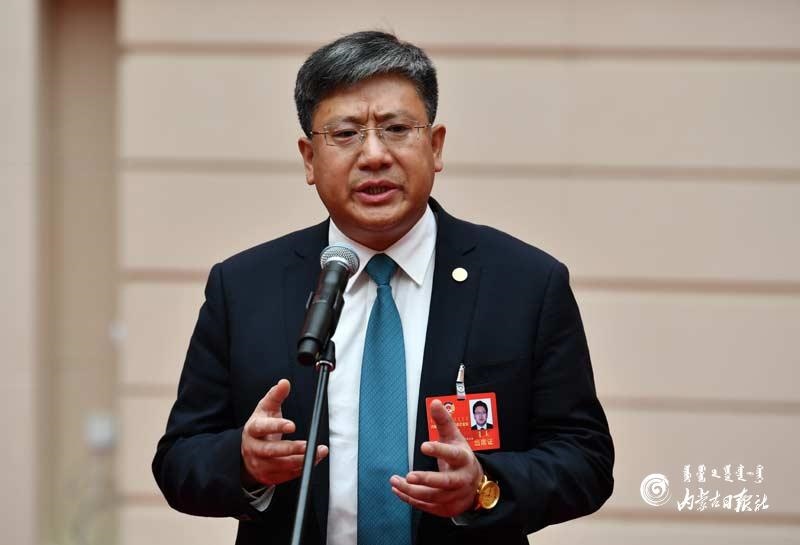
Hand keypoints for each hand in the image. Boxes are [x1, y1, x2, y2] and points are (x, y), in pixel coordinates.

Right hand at [241, 379, 327, 486]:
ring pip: (281, 465)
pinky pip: (286, 475)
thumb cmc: (261, 426)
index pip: (262, 428)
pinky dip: (301, 468)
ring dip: (301, 460)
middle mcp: (253, 448)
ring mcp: (259, 464)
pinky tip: (313, 460)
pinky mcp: (267, 476)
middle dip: (292, 449)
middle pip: (271, 451)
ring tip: (319, 452)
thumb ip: (276, 395)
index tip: (293, 425)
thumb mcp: (265, 409)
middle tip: (309, 445)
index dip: (276, 427)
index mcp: (253, 429)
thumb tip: (285, 382)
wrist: (247, 451)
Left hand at [390, 399, 482, 516]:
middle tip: (409, 476)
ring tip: (395, 481)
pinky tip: (398, 490)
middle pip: (446, 482)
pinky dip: (411, 499)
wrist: (476, 484)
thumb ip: (443, 421)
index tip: (423, 445)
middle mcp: (461, 479)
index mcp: (464, 459)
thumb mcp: (455, 438)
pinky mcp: (446, 508)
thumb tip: (434, 402)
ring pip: (433, 497)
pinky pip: (427, 506)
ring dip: (412, 491)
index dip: (439, 451)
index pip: (453, 454)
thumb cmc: (461, 457)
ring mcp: (455, 496)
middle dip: (427, 480)